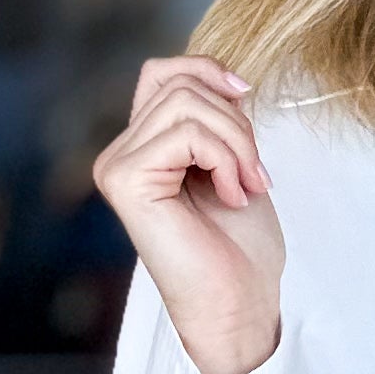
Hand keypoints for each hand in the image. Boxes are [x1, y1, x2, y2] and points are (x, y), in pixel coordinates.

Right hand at [92, 57, 282, 373]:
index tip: (247, 97)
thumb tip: (225, 78)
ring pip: (186, 104)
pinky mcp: (126, 181)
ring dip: (237, 143)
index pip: (162, 72)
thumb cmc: (239, 246)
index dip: (207, 71)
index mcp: (141, 147)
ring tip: (249, 185)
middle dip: (236, 123)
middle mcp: (119, 154)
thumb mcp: (233, 161)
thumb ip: (217, 118)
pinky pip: (186, 134)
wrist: (239, 303)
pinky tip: (232, 197)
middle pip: (180, 85)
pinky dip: (226, 161)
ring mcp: (117, 167)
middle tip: (257, 173)